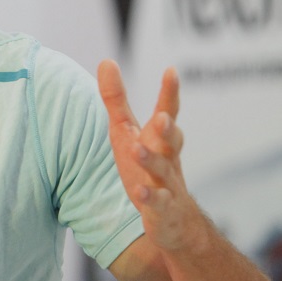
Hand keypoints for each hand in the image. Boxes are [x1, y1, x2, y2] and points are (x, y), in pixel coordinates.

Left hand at [97, 60, 205, 252]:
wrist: (175, 220)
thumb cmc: (147, 167)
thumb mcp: (127, 131)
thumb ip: (117, 99)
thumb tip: (106, 60)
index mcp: (160, 138)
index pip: (168, 112)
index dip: (170, 93)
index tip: (171, 71)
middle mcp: (168, 157)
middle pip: (172, 140)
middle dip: (168, 128)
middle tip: (162, 116)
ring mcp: (168, 184)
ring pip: (163, 171)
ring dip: (152, 160)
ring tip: (137, 149)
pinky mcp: (163, 210)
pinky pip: (158, 203)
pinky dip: (151, 197)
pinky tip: (140, 191)